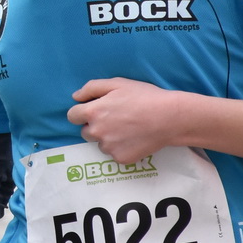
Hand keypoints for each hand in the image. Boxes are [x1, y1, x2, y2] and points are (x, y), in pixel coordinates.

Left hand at [67, 77, 181, 163]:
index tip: (94, 110)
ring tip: (127, 128)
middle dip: (94, 126)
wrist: (169, 118)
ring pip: (100, 144)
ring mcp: (108, 147)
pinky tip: (133, 138)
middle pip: (84, 131)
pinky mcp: (120, 159)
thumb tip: (75, 97)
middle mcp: (97, 132)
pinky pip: (114, 154)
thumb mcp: (117, 83)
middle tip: (114, 119)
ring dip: (107, 138)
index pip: (72, 116)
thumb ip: (91, 88)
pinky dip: (120, 148)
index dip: (82, 112)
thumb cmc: (144, 97)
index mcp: (93, 112)